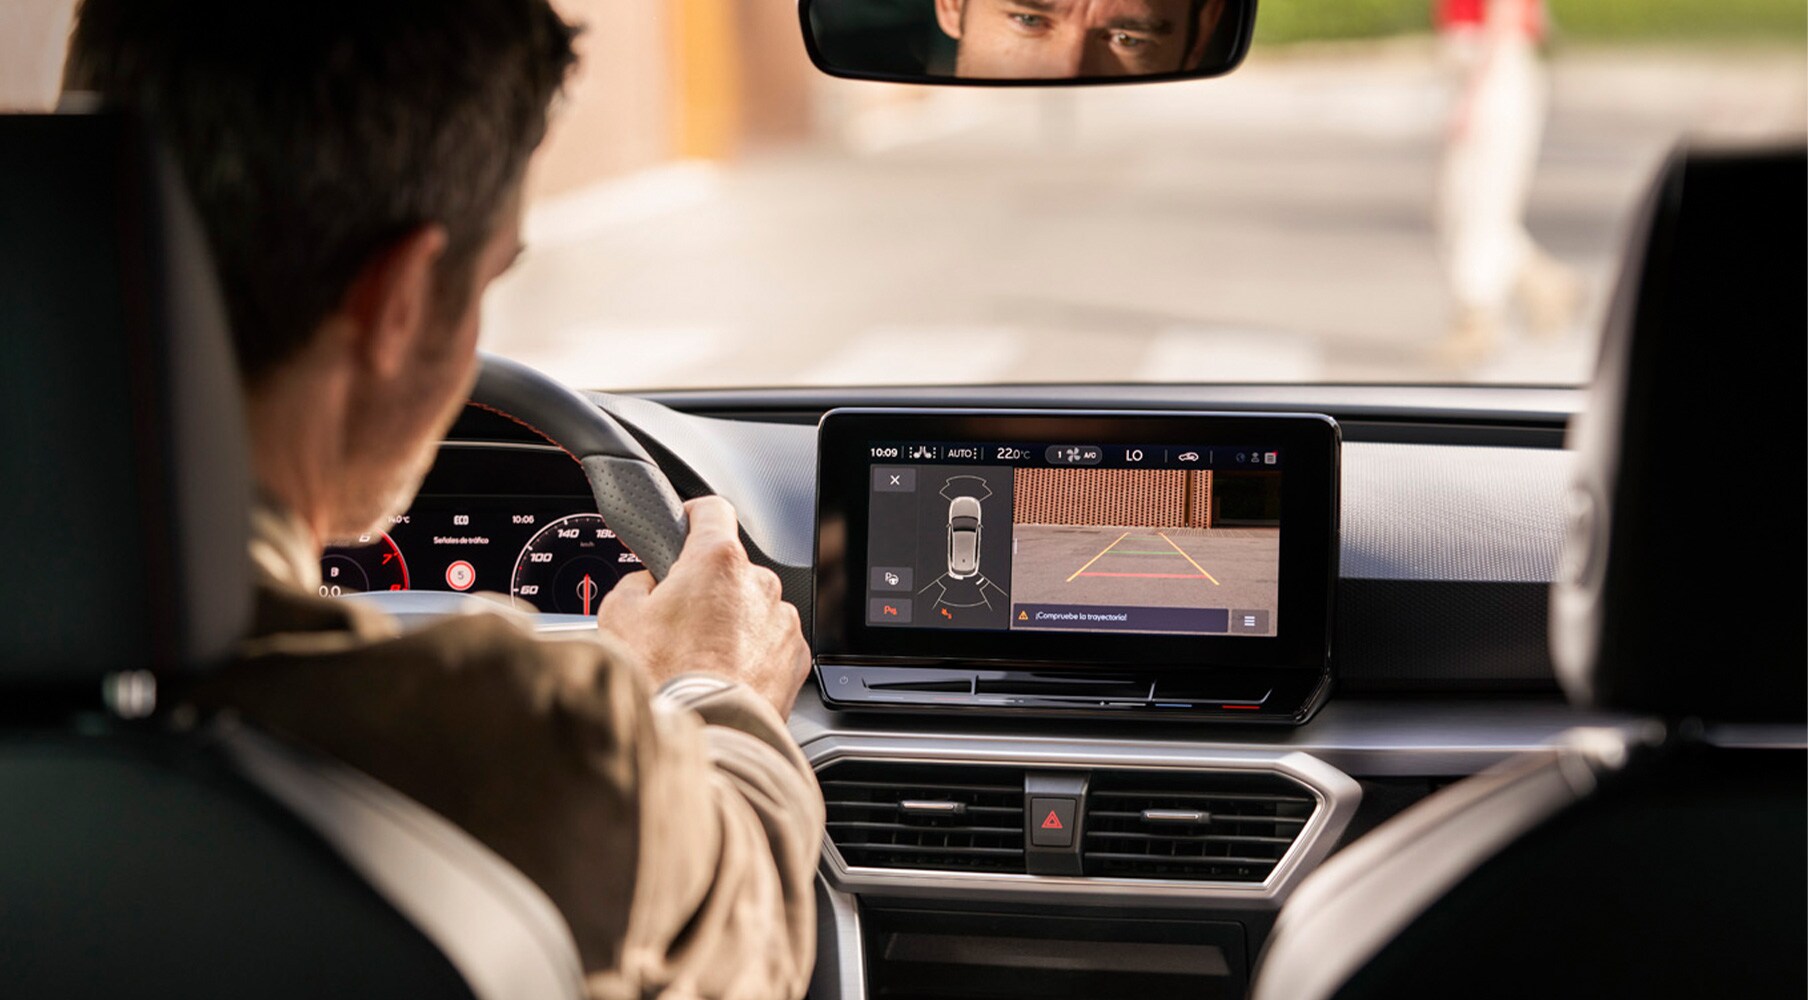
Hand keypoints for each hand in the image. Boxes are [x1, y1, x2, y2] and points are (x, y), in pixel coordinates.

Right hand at [597, 496, 810, 716]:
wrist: (705, 739)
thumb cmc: (664, 682)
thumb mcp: (619, 618)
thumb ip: (635, 583)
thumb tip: (646, 584)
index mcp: (717, 562)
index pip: (712, 510)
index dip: (692, 516)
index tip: (684, 527)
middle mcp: (759, 584)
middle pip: (729, 569)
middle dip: (705, 587)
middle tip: (676, 620)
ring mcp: (782, 622)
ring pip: (751, 608)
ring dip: (731, 623)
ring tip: (700, 659)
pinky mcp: (795, 658)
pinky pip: (770, 643)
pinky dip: (752, 654)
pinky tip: (723, 676)